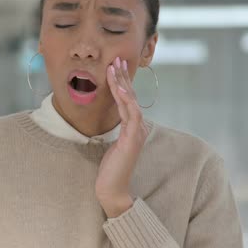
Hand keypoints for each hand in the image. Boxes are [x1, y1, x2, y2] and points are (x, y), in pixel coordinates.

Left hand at [95, 56, 149, 217]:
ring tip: (114, 68)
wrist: (112, 189)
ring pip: (131, 101)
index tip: (115, 66)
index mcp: (133, 127)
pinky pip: (131, 114)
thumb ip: (114, 129)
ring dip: (122, 83)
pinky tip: (120, 89)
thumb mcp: (110, 144)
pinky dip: (126, 100)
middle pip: (131, 96)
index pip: (128, 100)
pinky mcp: (133, 139)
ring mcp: (137, 132)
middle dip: (123, 77)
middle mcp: (138, 127)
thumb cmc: (109, 169)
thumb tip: (108, 116)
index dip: (123, 82)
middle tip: (116, 59)